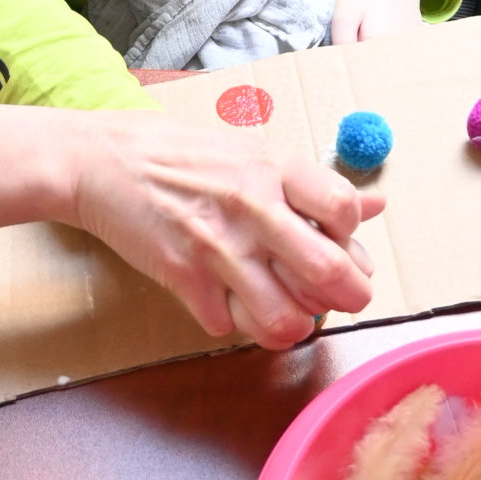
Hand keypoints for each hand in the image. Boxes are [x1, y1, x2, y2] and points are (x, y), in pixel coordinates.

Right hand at [67, 116, 380, 346]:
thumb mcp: (255, 153)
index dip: (352, 238)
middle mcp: (253, 206)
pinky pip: (228, 327)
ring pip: (283, 318)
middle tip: (341, 300)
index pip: (344, 211)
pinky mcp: (183, 277)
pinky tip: (229, 304)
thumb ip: (315, 187)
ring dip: (293, 326)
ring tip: (288, 315)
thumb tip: (375, 208)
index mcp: (276, 167)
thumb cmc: (184, 156)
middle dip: (349, 299)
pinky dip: (234, 324)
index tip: (340, 246)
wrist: (105, 161)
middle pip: (329, 273)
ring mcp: (217, 246)